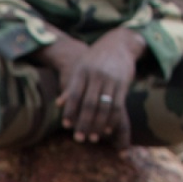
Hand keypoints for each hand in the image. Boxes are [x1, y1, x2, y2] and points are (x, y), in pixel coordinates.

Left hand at [48, 29, 143, 145]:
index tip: (66, 126)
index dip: (70, 111)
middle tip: (79, 138)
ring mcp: (111, 79)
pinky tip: (107, 129)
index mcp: (82, 72)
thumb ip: (70, 87)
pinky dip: (112, 118)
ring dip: (98, 124)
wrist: (118, 42)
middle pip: (89, 104)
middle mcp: (96, 75)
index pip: (74, 95)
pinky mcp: (124, 83)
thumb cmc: (93, 59)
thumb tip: (58, 104)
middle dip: (84, 123)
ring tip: (93, 138)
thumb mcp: (79, 68)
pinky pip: (118, 104)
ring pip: (104, 106)